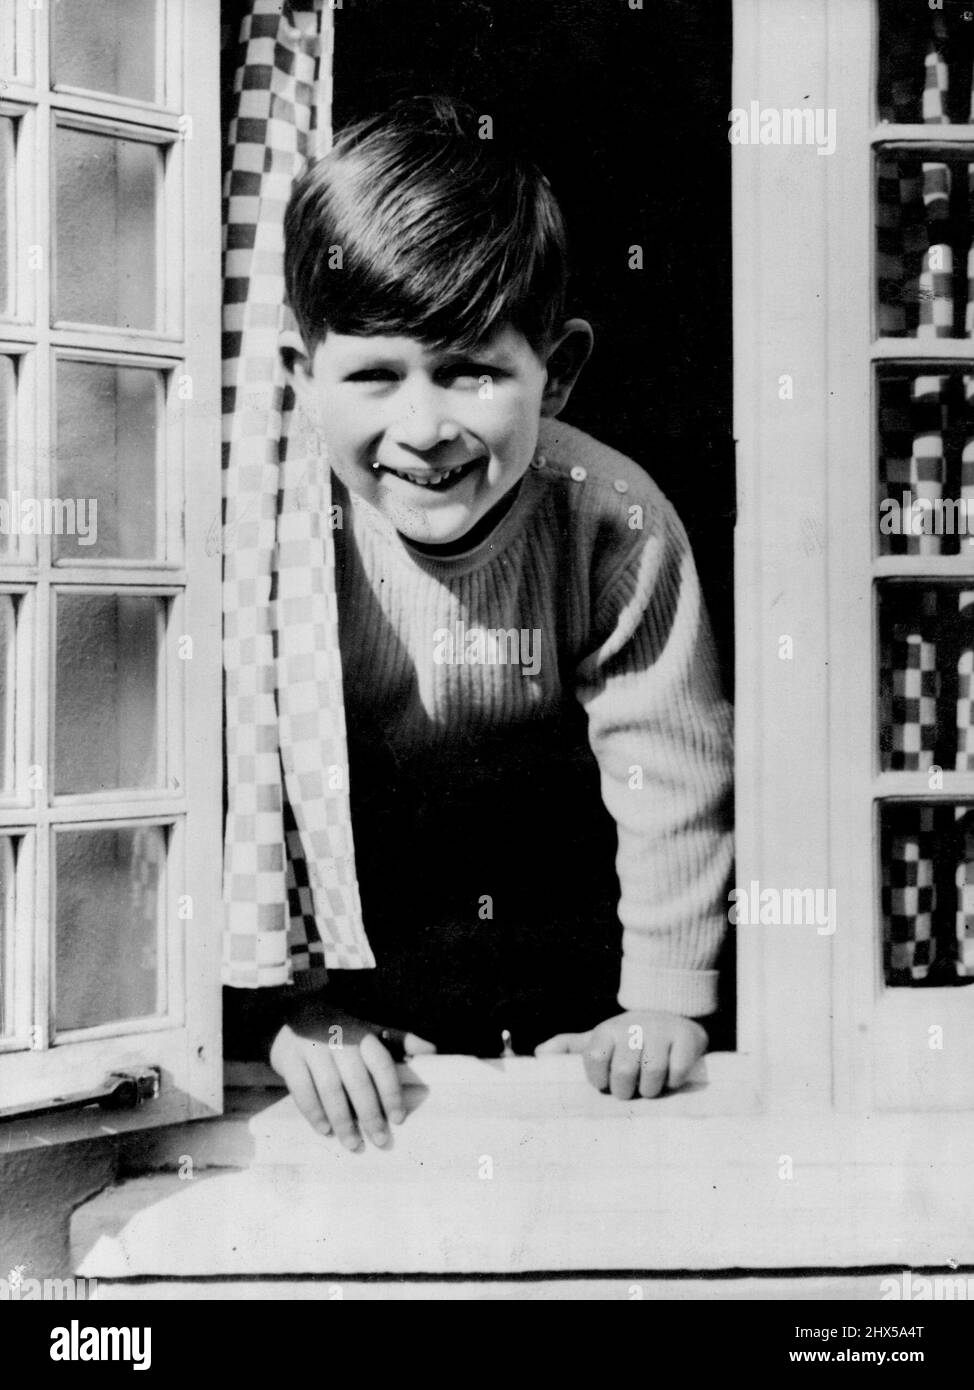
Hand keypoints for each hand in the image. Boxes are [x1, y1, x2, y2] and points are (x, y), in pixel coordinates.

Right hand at [269, 1003, 435, 1149]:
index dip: (391, 1093)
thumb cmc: (342, 1030)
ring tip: (353, 1144)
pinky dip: (314, 1113)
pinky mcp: (289, 1059)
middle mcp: (339, 1040)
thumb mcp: (371, 1030)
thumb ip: (400, 1041)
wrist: (293, 1012)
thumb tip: (433, 1052)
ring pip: (330, 1090)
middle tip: (380, 1141)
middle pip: (357, 1082)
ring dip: (343, 1121)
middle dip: (370, 1115)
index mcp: (363, 1034)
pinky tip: (324, 1130)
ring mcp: (312, 1049)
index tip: (399, 1119)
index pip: (381, 1065)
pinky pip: (302, 1091)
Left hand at [535, 1010, 707, 1098]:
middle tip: (629, 1090)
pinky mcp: (687, 1038)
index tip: (605, 1084)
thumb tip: (539, 1056)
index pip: (595, 1058)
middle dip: (625, 1090)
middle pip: (624, 1071)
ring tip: (649, 1088)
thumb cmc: (628, 1039)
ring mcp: (661, 1030)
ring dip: (650, 1090)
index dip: (599, 1079)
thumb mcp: (599, 1040)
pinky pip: (678, 1071)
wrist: (671, 1015)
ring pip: (653, 1073)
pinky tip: (671, 1079)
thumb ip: (568, 1048)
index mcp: (607, 1031)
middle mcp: (633, 1027)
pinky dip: (674, 1082)